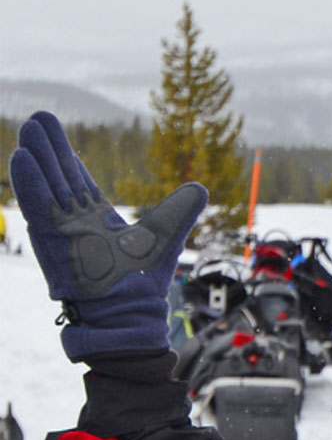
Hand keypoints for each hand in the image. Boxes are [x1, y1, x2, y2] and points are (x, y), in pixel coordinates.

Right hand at [9, 110, 207, 361]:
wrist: (132, 319)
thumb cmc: (143, 286)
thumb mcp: (164, 239)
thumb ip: (178, 213)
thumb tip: (200, 189)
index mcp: (96, 221)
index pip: (76, 180)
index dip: (65, 155)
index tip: (52, 129)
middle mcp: (76, 225)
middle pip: (58, 180)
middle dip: (48, 151)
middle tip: (37, 120)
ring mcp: (64, 235)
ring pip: (46, 191)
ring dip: (35, 162)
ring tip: (27, 133)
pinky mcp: (56, 247)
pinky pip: (39, 213)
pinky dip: (31, 187)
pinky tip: (22, 159)